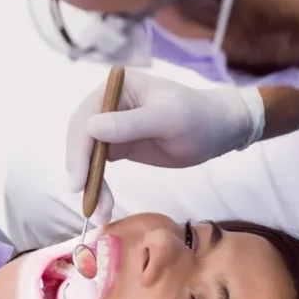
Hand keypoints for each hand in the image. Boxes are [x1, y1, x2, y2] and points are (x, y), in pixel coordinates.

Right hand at [67, 71, 264, 223]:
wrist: (220, 130)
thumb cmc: (198, 118)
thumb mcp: (167, 120)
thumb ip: (129, 124)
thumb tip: (90, 128)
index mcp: (117, 87)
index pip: (86, 118)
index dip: (79, 151)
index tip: (78, 182)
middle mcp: (108, 104)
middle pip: (82, 139)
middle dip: (83, 172)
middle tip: (88, 203)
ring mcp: (112, 125)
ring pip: (89, 156)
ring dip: (91, 183)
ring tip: (100, 211)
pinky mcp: (119, 145)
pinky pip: (100, 166)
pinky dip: (99, 185)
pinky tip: (104, 204)